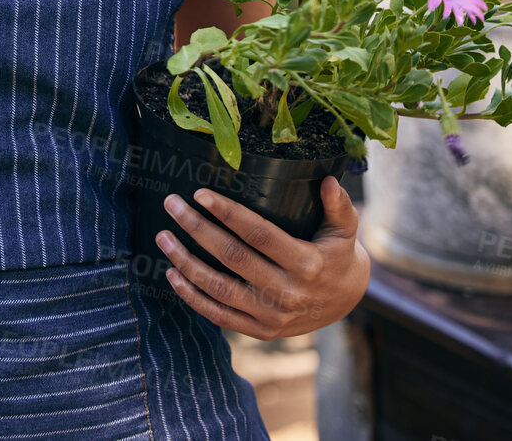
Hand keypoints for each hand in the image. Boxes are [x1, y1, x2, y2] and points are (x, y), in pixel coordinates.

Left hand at [154, 175, 369, 340]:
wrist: (347, 303)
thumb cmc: (338, 255)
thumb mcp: (345, 230)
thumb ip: (338, 206)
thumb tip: (328, 180)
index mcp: (307, 263)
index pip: (259, 234)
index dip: (228, 213)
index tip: (199, 194)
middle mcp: (288, 292)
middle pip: (232, 258)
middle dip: (197, 229)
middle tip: (171, 204)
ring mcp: (273, 316)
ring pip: (220, 289)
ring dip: (186, 262)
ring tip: (163, 237)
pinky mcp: (262, 332)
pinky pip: (219, 316)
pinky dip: (192, 297)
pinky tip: (172, 273)